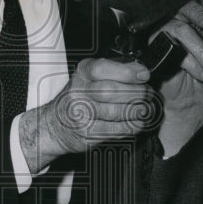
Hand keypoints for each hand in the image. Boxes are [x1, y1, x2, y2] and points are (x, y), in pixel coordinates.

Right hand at [19, 57, 157, 172]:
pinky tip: (138, 122)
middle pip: (111, 91)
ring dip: (137, 111)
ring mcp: (81, 115)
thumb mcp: (90, 77)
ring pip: (116, 112)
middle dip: (136, 92)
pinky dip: (132, 126)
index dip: (126, 72)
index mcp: (82, 74)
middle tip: (147, 93)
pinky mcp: (88, 134)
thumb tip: (140, 70)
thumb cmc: (79, 98)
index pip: (101, 69)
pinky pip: (116, 130)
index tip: (143, 75)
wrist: (55, 124)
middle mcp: (78, 93)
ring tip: (145, 108)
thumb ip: (114, 70)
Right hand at [155, 0, 202, 153]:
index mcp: (191, 19)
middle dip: (199, 17)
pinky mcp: (152, 54)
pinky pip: (167, 45)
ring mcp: (161, 39)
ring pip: (176, 27)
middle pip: (180, 7)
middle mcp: (174, 25)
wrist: (199, 106)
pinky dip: (187, 59)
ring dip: (199, 48)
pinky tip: (198, 72)